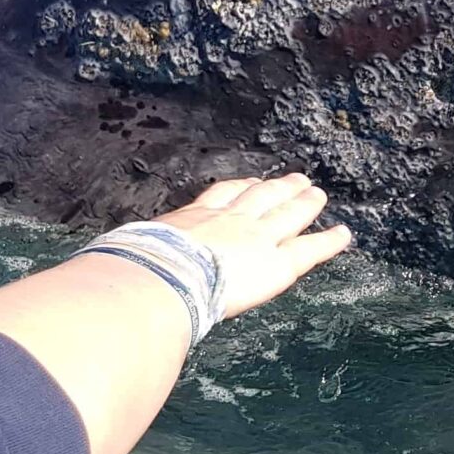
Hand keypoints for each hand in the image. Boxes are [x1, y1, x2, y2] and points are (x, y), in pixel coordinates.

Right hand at [152, 173, 352, 317]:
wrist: (163, 273)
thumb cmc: (138, 268)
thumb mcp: (132, 252)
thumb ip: (133, 255)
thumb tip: (109, 266)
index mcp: (193, 219)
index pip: (221, 196)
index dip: (240, 188)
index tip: (250, 183)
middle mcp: (230, 220)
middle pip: (261, 196)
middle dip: (279, 188)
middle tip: (295, 179)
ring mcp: (257, 237)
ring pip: (288, 213)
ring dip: (305, 202)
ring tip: (318, 194)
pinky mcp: (278, 261)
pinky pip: (310, 248)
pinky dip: (329, 241)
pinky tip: (344, 234)